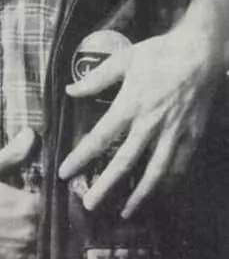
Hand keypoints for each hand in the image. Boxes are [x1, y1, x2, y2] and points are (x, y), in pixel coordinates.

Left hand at [58, 20, 224, 217]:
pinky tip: (158, 194)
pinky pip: (179, 166)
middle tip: (89, 205)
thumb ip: (95, 78)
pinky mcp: (191, 136)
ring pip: (155, 172)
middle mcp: (150, 123)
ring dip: (139, 195)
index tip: (65, 171)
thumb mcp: (122, 60)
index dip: (81, 157)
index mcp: (130, 104)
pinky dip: (168, 184)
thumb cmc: (158, 54)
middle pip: (124, 162)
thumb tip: (70, 91)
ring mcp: (173, 132)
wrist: (199, 53)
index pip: (100, 137)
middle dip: (105, 186)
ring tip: (125, 212)